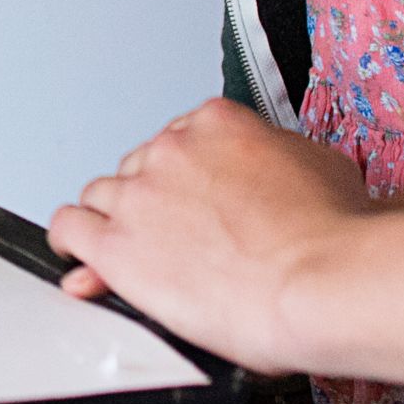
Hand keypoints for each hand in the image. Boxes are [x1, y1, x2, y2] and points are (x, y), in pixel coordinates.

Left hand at [48, 99, 369, 370]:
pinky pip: (70, 228)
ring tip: (126, 244)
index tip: (191, 194)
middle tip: (176, 233)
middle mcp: (171, 151)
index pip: (180, 138)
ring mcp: (139, 196)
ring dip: (111, 218)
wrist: (320, 280)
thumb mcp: (325, 167)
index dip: (183, 174)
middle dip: (153, 198)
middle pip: (139, 167)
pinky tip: (76, 255)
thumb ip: (284, 159)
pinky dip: (70, 240)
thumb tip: (281, 170)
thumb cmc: (333, 237)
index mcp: (216, 123)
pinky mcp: (118, 245)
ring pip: (101, 195)